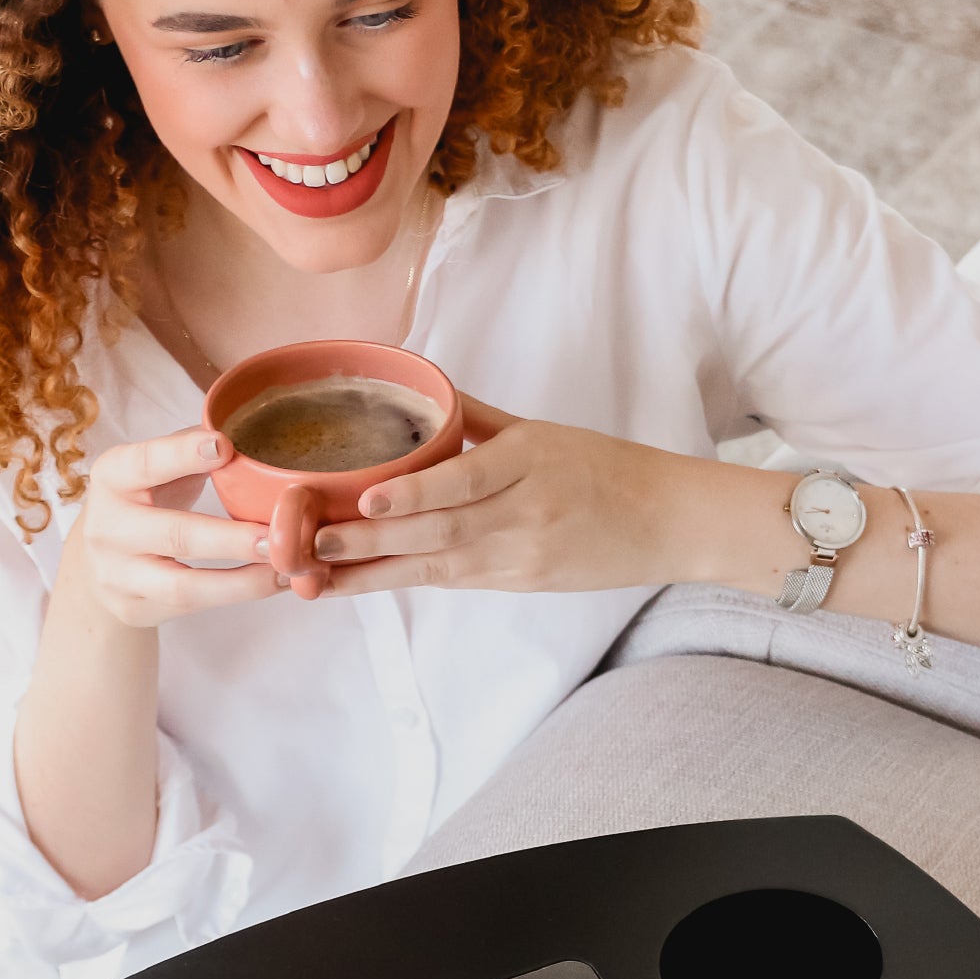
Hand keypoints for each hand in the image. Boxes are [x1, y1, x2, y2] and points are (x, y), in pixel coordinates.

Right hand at [77, 426, 279, 626]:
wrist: (98, 566)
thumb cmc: (144, 502)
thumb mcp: (153, 469)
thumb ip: (187, 449)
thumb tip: (241, 433)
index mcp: (113, 476)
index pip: (146, 463)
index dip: (182, 455)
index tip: (225, 446)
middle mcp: (108, 526)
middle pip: (175, 535)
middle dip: (230, 538)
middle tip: (277, 536)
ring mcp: (118, 573)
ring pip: (184, 585)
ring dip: (242, 580)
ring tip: (285, 569)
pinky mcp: (136, 607)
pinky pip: (193, 605)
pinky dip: (238, 595)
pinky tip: (274, 582)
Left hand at [310, 400, 703, 596]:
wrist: (665, 522)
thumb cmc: (605, 468)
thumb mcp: (544, 432)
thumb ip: (478, 420)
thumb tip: (420, 395)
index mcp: (530, 460)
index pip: (463, 481)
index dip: (412, 497)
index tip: (364, 500)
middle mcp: (525, 510)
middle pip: (439, 530)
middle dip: (371, 541)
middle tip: (313, 543)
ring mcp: (523, 554)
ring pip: (437, 565)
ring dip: (373, 572)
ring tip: (319, 575)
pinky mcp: (522, 583)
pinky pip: (454, 579)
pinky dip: (405, 580)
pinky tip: (361, 582)